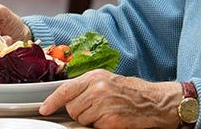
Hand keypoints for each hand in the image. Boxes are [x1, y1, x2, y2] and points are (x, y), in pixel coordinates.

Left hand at [39, 70, 182, 128]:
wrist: (156, 102)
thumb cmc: (132, 92)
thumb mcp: (108, 81)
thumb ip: (88, 86)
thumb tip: (68, 98)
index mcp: (95, 76)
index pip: (65, 89)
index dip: (52, 101)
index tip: (44, 109)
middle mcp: (97, 88)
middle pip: (72, 108)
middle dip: (80, 112)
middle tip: (97, 109)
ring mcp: (103, 105)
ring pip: (81, 119)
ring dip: (91, 120)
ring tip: (107, 113)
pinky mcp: (110, 120)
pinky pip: (94, 128)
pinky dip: (101, 126)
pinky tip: (113, 120)